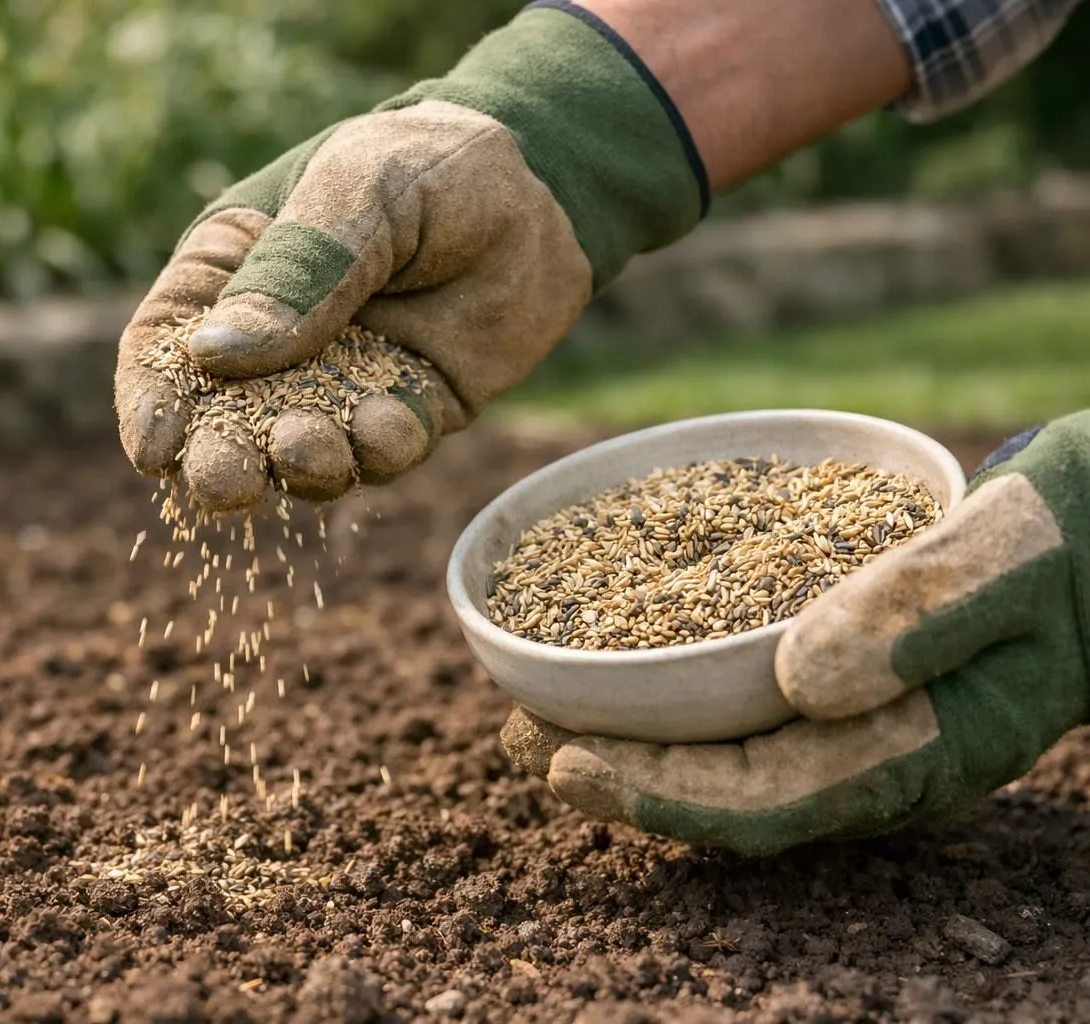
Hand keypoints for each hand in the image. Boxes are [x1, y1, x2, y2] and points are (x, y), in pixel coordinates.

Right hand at [114, 3, 706, 510]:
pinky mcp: (405, 414)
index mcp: (230, 277)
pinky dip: (382, 451)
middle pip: (221, 425)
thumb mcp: (360, 188)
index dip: (151, 403)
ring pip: (299, 456)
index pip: (164, 349)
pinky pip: (381, 456)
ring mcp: (339, 388)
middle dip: (219, 463)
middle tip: (229, 481)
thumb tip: (215, 357)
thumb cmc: (429, 163)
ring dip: (300, 466)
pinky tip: (397, 418)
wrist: (543, 187)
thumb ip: (298, 269)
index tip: (156, 448)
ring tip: (314, 445)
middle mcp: (275, 345)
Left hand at [503, 412, 1089, 856]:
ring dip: (633, 740)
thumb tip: (802, 680)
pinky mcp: (846, 685)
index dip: (657, 796)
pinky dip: (671, 696)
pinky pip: (744, 712)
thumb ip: (920, 612)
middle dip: (620, 775)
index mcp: (922, 756)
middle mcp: (880, 760)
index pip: (767, 804)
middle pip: (727, 795)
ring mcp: (862, 728)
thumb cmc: (1067, 540)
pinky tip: (614, 662)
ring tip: (535, 709)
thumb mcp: (1008, 556)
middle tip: (517, 734)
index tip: (564, 764)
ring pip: (728, 760)